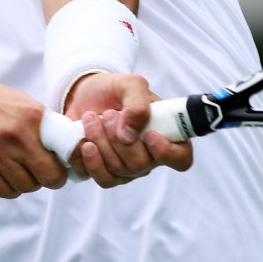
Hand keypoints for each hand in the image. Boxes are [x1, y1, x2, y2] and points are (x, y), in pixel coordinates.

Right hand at [0, 77, 71, 197]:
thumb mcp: (25, 105)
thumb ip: (46, 126)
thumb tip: (72, 150)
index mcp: (32, 117)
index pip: (65, 151)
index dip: (70, 162)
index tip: (67, 164)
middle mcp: (14, 135)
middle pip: (48, 176)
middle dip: (52, 178)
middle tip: (47, 172)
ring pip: (26, 186)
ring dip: (30, 183)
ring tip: (25, 170)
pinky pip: (4, 190)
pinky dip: (11, 188)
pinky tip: (9, 175)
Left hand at [64, 72, 192, 186]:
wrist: (83, 96)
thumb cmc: (113, 90)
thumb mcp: (130, 84)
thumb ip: (137, 104)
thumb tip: (129, 135)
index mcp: (165, 134)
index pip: (181, 158)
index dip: (167, 152)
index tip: (149, 135)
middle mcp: (149, 156)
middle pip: (141, 165)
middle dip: (118, 138)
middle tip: (109, 114)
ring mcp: (126, 169)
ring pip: (117, 172)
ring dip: (100, 143)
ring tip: (91, 119)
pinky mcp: (104, 173)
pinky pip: (98, 177)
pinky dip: (86, 158)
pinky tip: (82, 140)